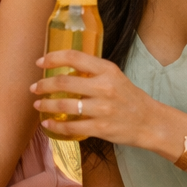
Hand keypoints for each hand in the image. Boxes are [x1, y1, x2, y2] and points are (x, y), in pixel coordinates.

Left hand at [31, 49, 166, 147]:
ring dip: (46, 105)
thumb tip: (62, 67)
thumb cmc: (129, 98)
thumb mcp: (114, 77)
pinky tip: (48, 123)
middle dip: (43, 85)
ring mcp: (103, 109)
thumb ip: (92, 72)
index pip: (74, 57)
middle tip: (34, 88)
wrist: (151, 122)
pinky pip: (71, 127)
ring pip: (64, 106)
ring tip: (38, 104)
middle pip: (63, 82)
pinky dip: (55, 125)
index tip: (39, 62)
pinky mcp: (101, 128)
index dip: (53, 58)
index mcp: (107, 70)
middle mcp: (104, 87)